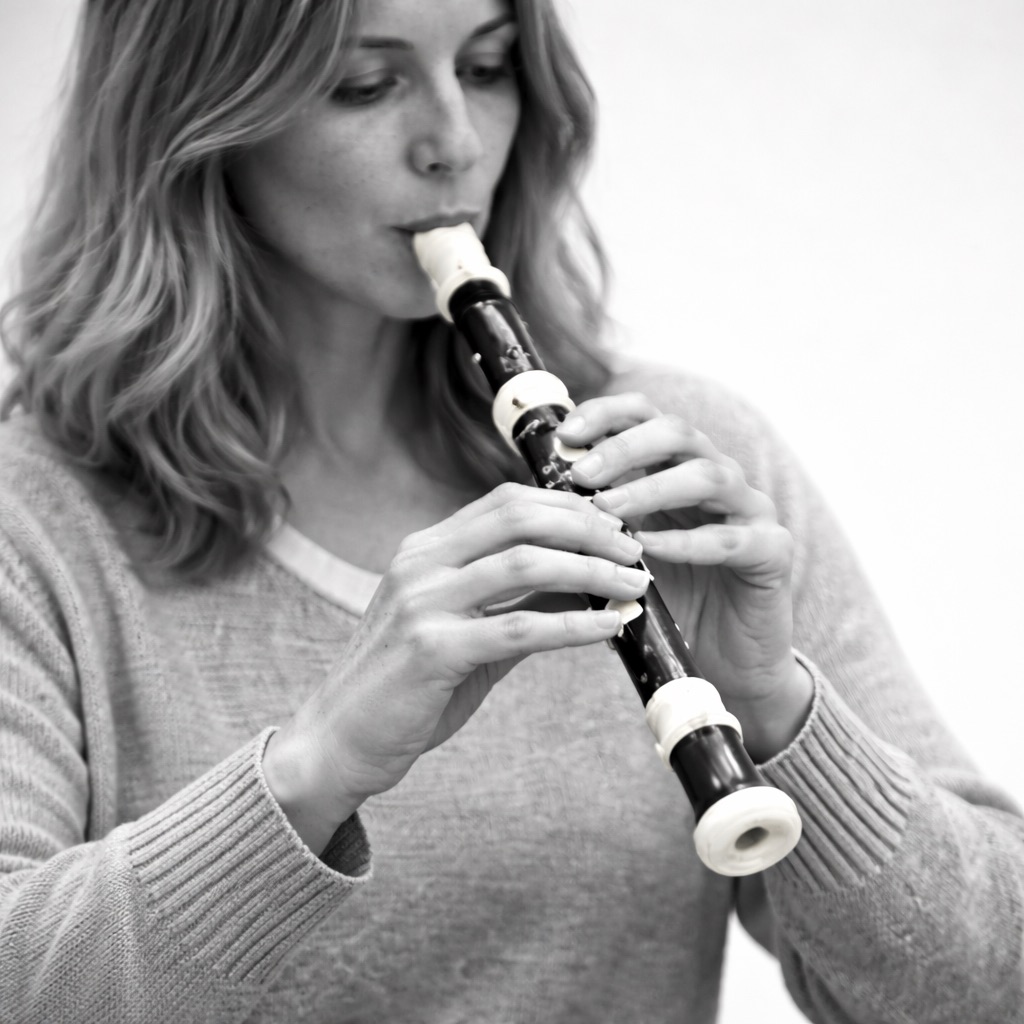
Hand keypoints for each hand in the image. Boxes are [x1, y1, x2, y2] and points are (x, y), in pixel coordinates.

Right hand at [264, 483, 648, 851]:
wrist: (337, 740)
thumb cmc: (406, 686)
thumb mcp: (464, 630)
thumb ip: (519, 603)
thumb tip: (589, 585)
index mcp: (425, 550)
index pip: (508, 501)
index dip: (568, 507)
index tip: (613, 527)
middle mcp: (421, 563)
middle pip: (521, 517)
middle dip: (589, 529)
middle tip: (634, 551)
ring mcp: (423, 603)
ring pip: (526, 564)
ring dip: (592, 571)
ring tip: (634, 586)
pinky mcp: (431, 650)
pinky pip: (521, 628)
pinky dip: (576, 625)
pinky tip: (611, 627)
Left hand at [557, 393, 812, 761]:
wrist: (725, 662)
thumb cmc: (668, 602)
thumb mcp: (619, 556)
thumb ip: (589, 526)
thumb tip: (526, 503)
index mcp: (678, 469)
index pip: (646, 416)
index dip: (606, 415)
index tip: (565, 435)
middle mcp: (718, 479)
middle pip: (677, 433)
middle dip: (623, 448)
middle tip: (580, 475)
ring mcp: (750, 512)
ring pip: (708, 475)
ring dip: (651, 489)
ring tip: (607, 511)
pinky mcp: (773, 552)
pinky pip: (732, 539)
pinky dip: (688, 542)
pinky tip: (649, 550)